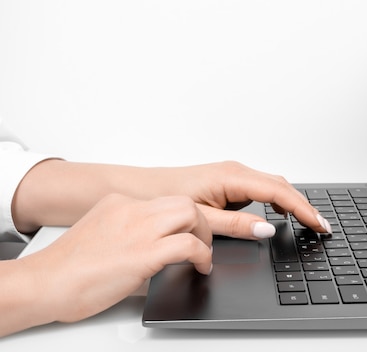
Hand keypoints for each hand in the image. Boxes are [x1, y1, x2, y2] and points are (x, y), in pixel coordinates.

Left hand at [13, 160, 331, 236]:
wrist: (135, 190)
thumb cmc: (160, 198)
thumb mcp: (201, 218)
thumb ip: (236, 225)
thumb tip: (267, 229)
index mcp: (231, 177)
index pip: (279, 192)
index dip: (303, 209)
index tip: (320, 224)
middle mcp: (234, 171)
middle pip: (280, 186)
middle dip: (303, 205)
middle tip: (321, 226)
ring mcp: (231, 175)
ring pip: (271, 186)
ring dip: (291, 202)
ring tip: (308, 221)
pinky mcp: (226, 182)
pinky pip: (259, 189)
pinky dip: (276, 200)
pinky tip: (281, 214)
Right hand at [17, 193, 212, 324]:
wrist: (45, 283)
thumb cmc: (67, 268)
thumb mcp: (101, 235)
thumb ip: (129, 234)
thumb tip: (157, 250)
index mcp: (119, 203)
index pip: (163, 201)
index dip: (181, 219)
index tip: (187, 232)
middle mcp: (131, 210)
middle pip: (183, 202)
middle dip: (199, 222)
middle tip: (201, 242)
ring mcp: (139, 229)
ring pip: (191, 213)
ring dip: (204, 235)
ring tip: (202, 254)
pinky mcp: (144, 252)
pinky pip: (188, 245)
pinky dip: (202, 255)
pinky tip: (201, 267)